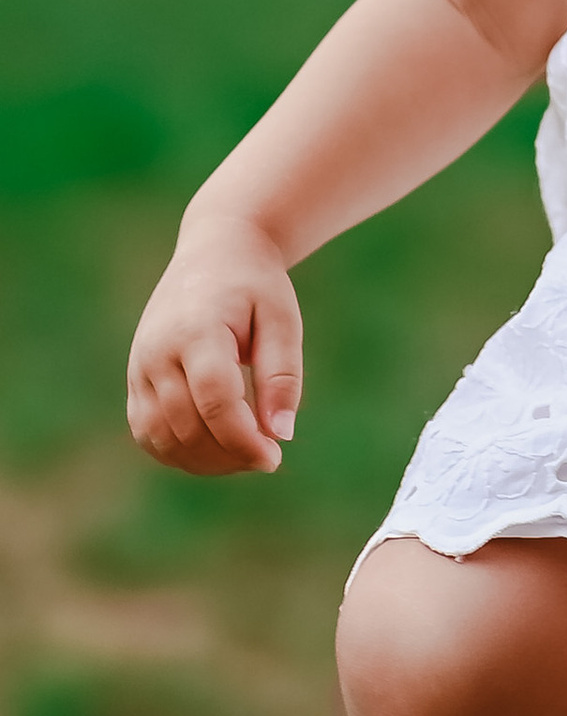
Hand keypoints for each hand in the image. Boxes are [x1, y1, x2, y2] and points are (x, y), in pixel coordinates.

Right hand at [127, 214, 302, 475]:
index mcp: (196, 331)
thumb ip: (282, 376)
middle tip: (268, 457)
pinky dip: (178, 453)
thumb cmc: (256, 287)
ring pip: (161, 437)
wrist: (213, 254)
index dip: (242, 439)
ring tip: (245, 455)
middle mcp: (157, 351)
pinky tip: (216, 452)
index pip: (214, 400)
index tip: (274, 458)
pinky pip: (147, 432)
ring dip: (204, 461)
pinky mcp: (134, 380)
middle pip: (187, 425)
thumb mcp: (282, 320)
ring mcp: (139, 367)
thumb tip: (281, 434)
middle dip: (230, 454)